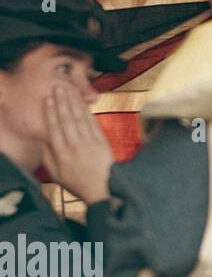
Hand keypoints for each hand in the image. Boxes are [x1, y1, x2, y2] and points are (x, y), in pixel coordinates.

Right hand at [41, 84, 112, 204]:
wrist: (103, 188)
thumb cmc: (77, 182)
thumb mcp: (56, 174)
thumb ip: (47, 156)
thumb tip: (42, 138)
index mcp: (62, 153)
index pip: (54, 128)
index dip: (50, 112)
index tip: (47, 100)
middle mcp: (75, 145)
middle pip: (67, 119)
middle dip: (62, 102)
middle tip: (57, 87)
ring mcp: (90, 142)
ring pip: (80, 119)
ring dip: (74, 103)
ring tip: (69, 90)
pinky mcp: (102, 142)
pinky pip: (93, 123)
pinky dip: (87, 112)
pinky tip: (83, 102)